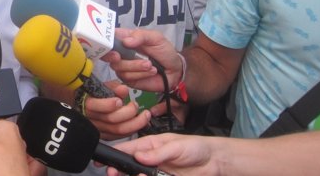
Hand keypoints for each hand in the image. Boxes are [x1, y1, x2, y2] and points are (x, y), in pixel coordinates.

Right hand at [82, 82, 150, 140]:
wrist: (86, 106)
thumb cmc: (95, 94)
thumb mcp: (101, 86)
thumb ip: (113, 87)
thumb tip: (124, 90)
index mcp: (87, 104)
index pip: (95, 106)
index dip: (109, 104)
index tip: (119, 100)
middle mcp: (91, 119)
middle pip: (111, 120)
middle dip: (128, 113)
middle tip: (136, 105)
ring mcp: (99, 130)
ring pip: (118, 130)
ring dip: (135, 123)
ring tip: (145, 115)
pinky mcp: (105, 137)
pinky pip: (120, 136)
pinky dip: (131, 130)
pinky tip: (139, 123)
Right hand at [102, 29, 182, 91]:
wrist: (175, 70)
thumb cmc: (164, 51)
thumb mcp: (155, 38)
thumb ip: (141, 36)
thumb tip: (125, 41)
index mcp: (125, 39)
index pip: (108, 38)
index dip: (104, 41)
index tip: (108, 44)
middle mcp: (121, 53)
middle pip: (106, 55)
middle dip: (111, 56)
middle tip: (119, 57)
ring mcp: (123, 67)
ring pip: (118, 67)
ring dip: (134, 66)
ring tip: (150, 65)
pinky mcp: (129, 79)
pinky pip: (127, 77)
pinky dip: (140, 74)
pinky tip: (151, 71)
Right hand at [105, 133, 220, 175]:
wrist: (215, 163)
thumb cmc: (196, 147)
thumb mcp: (176, 146)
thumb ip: (158, 153)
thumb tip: (139, 156)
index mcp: (149, 146)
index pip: (128, 149)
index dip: (114, 155)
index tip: (104, 163)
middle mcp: (150, 160)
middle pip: (129, 167)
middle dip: (120, 171)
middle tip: (114, 174)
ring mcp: (157, 173)